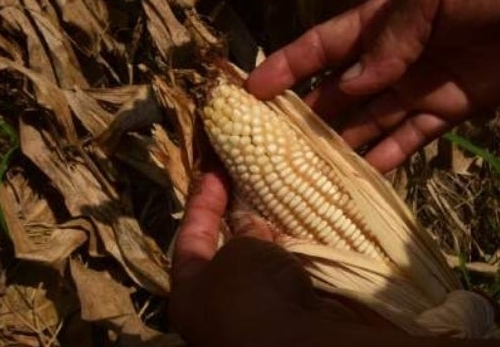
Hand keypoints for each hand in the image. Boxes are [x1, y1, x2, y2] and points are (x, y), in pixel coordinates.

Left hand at [169, 172, 386, 346]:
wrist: (302, 344)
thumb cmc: (252, 295)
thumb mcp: (238, 252)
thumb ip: (240, 231)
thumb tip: (248, 223)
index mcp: (192, 294)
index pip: (190, 238)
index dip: (202, 202)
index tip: (215, 170)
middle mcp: (222, 305)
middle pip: (230, 250)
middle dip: (243, 217)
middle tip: (253, 179)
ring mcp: (261, 311)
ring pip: (266, 260)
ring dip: (275, 232)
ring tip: (283, 194)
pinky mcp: (297, 311)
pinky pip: (294, 271)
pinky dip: (299, 248)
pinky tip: (309, 221)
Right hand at [247, 0, 499, 172]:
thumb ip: (393, 37)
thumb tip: (354, 84)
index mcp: (380, 19)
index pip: (323, 46)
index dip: (288, 66)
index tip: (252, 89)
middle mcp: (392, 57)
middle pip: (340, 91)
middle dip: (308, 115)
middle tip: (272, 146)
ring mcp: (420, 85)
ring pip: (370, 120)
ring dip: (343, 143)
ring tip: (308, 173)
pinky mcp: (451, 108)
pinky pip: (412, 135)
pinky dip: (389, 155)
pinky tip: (362, 174)